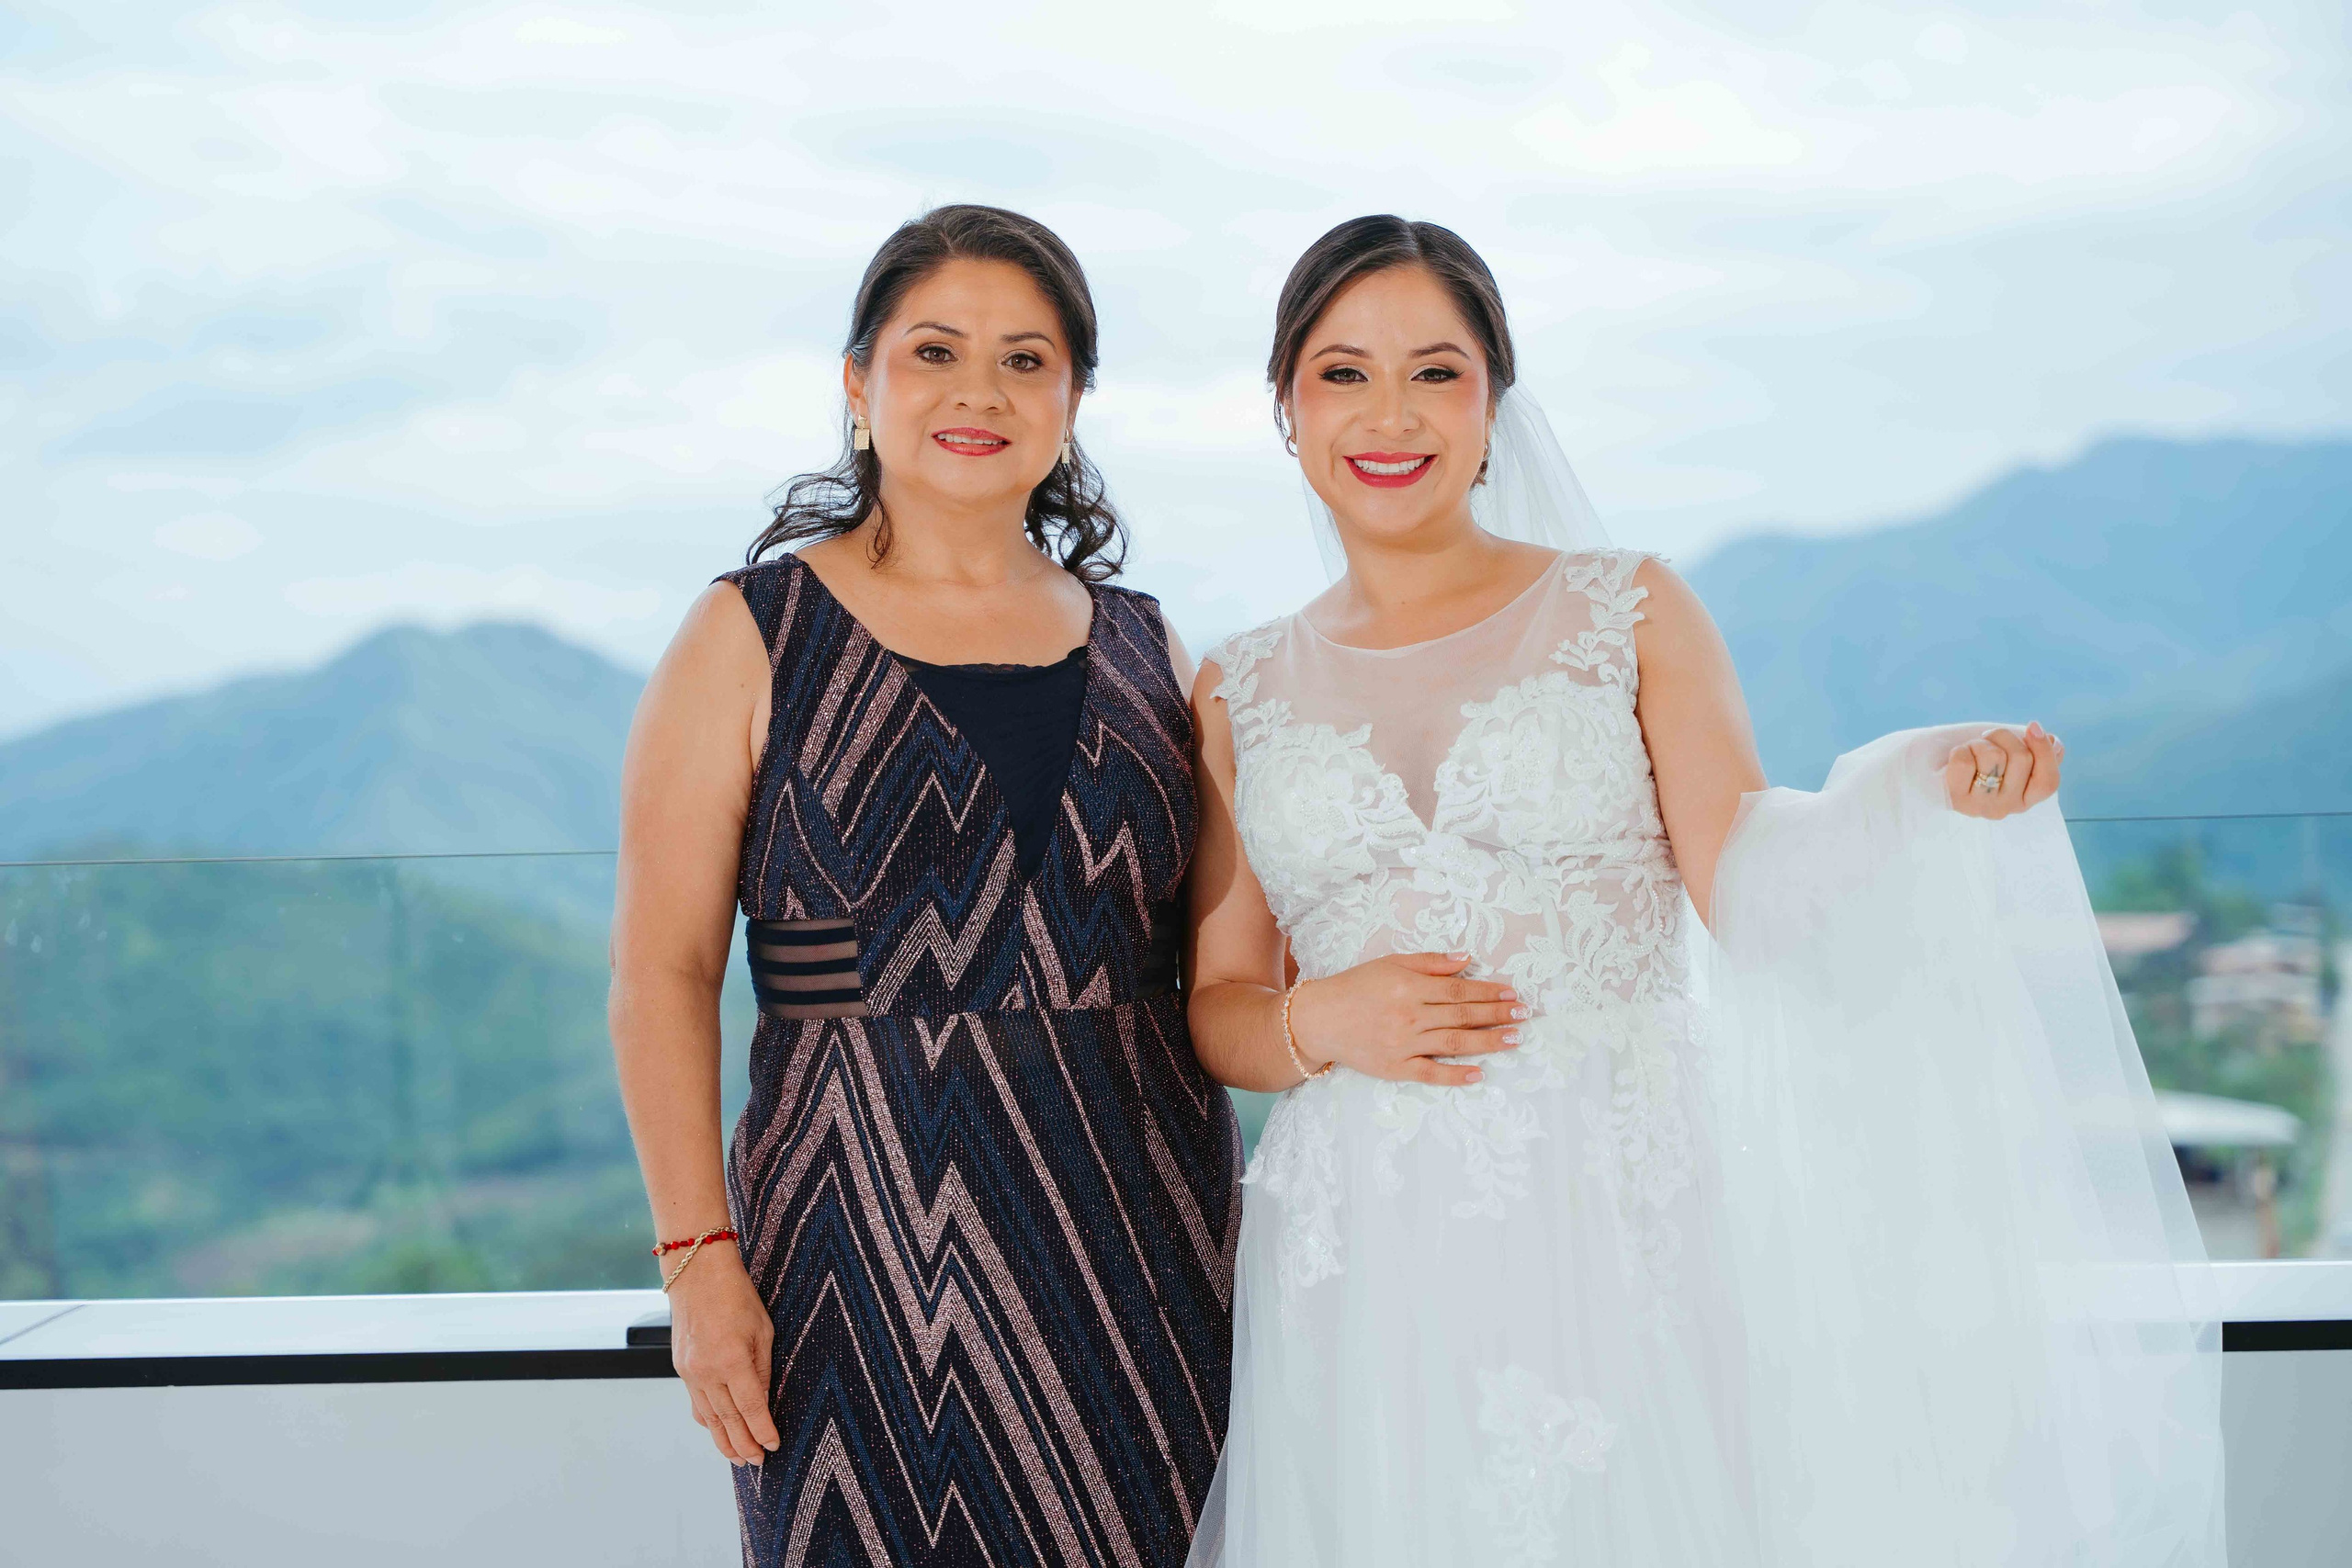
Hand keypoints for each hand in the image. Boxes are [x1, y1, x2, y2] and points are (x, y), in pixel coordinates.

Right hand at [667, 1241, 779, 1465]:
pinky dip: (708, 1421)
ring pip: (709, 1418)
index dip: (763, 1431)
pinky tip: (718, 1432)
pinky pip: (696, 1403)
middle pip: (728, 1420)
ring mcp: (690, 1372)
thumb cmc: (736, 1295)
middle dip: (744, 1445)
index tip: (773, 1446)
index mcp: (732, 1360)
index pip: (751, 1408)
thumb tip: (764, 1401)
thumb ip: (762, 1369)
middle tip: (757, 1463)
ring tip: (738, 1458)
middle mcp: (707, 1371)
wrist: (697, 1274)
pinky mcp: (681, 1368)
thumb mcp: (763, 1330)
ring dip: (724, 1441)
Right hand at [1288, 951, 1524, 1087]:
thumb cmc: (1356, 986)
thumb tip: (1467, 959)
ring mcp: (1404, 1045)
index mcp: (1409, 987)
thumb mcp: (1390, 964)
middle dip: (1496, 1014)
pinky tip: (1479, 1074)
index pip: (1458, 990)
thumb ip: (1430, 962)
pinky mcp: (1396, 1068)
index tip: (1512, 993)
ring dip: (1488, 1042)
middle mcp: (1410, 1016)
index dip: (1488, 991)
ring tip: (1514, 1039)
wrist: (1319, 1020)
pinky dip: (1456, 1075)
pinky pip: (1431, 1074)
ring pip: (1454, 1043)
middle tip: (1524, 1015)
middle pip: (1462, 1016)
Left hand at [1944, 723, 2061, 819]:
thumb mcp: (2012, 752)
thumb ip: (2037, 752)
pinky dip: (1960, 750)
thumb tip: (2053, 742)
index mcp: (2027, 798)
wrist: (1934, 766)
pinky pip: (1965, 761)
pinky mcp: (1957, 800)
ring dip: (1980, 742)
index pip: (2048, 781)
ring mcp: (1982, 807)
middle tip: (1988, 738)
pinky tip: (1955, 760)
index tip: (2032, 725)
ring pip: (1994, 756)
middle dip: (2004, 736)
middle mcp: (2007, 807)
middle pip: (2022, 758)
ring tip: (1972, 750)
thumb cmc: (1978, 758)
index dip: (2045, 751)